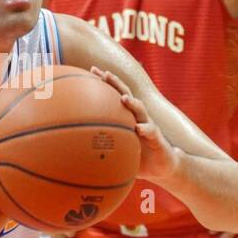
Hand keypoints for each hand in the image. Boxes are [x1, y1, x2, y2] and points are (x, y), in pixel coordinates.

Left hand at [90, 66, 179, 182]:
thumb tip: (75, 146)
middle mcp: (138, 118)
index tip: (92, 70)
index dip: (105, 82)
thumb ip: (100, 144)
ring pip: (141, 110)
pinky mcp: (158, 139)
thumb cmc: (137, 156)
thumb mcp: (117, 148)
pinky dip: (146, 129)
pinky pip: (152, 132)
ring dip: (133, 103)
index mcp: (128, 117)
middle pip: (127, 95)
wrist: (162, 166)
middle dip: (116, 83)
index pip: (115, 95)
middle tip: (105, 74)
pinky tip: (138, 129)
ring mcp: (149, 126)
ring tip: (123, 98)